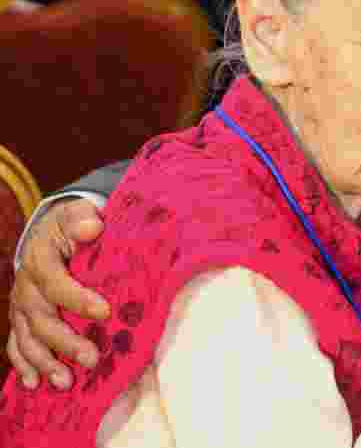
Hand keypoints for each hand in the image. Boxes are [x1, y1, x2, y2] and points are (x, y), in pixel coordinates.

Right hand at [7, 198, 110, 389]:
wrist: (48, 232)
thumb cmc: (71, 225)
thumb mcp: (77, 214)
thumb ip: (83, 219)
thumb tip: (91, 227)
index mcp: (41, 261)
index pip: (57, 284)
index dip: (79, 299)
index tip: (105, 311)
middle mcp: (26, 287)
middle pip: (42, 319)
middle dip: (66, 342)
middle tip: (92, 358)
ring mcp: (21, 305)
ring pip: (28, 338)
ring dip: (45, 362)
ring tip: (66, 382)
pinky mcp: (21, 318)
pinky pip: (17, 344)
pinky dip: (24, 365)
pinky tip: (34, 384)